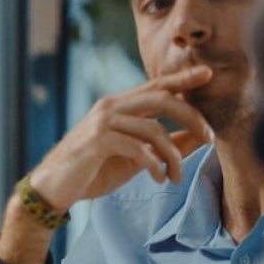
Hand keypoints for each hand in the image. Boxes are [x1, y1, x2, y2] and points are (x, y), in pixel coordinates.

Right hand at [27, 66, 214, 210]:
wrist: (52, 189)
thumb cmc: (92, 172)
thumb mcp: (134, 158)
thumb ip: (163, 146)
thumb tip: (198, 138)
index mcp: (118, 106)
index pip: (156, 86)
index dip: (183, 79)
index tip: (208, 74)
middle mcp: (110, 107)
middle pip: (163, 99)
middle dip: (192, 117)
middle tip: (211, 138)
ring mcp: (102, 123)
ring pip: (154, 129)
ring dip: (174, 156)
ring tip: (176, 176)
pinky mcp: (97, 142)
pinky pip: (139, 149)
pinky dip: (155, 165)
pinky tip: (158, 178)